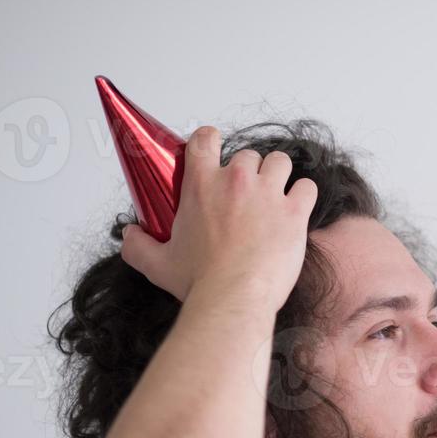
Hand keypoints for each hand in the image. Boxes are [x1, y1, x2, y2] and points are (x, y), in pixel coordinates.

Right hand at [117, 126, 318, 310]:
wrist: (234, 299)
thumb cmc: (200, 282)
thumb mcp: (157, 263)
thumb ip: (137, 245)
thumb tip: (129, 235)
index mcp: (201, 185)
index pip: (205, 138)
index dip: (212, 140)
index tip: (214, 152)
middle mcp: (236, 181)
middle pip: (248, 155)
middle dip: (248, 172)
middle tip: (246, 196)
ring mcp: (268, 194)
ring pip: (280, 162)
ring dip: (277, 175)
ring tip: (273, 197)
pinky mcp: (294, 212)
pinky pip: (307, 187)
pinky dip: (303, 195)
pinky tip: (296, 209)